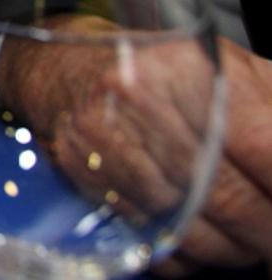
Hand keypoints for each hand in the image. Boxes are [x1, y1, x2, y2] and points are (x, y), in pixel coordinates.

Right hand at [0, 19, 271, 272]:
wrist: (71, 70)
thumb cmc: (164, 74)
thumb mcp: (229, 71)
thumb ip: (271, 109)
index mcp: (190, 68)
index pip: (264, 148)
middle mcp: (141, 99)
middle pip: (227, 195)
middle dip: (263, 230)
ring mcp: (105, 137)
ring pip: (187, 226)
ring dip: (226, 248)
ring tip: (242, 240)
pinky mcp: (81, 171)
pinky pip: (147, 237)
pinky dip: (180, 253)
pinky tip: (193, 237)